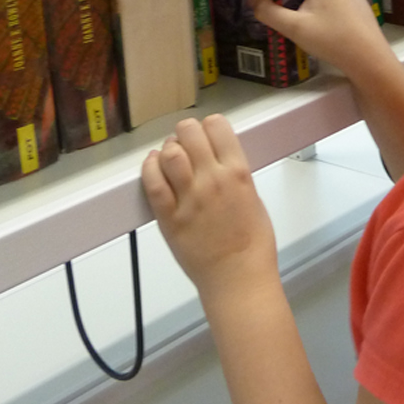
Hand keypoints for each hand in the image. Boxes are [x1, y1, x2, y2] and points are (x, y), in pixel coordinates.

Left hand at [142, 115, 278, 301]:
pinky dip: (149, 167)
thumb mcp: (254, 198)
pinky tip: (153, 165)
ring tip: (170, 157)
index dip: (209, 126)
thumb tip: (220, 162)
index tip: (206, 134)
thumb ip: (236, 176)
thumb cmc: (253, 244)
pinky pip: (152, 182)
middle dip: (185, 133)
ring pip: (169, 153)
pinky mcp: (168, 217)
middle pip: (189, 133)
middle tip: (185, 143)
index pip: (217, 126)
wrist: (238, 277)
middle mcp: (212, 179)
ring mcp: (189, 197)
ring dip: (168, 149)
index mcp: (238, 172)